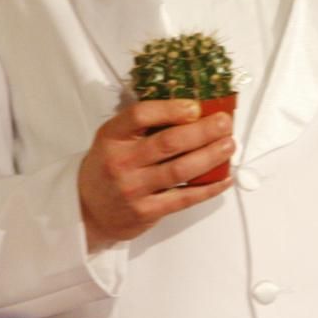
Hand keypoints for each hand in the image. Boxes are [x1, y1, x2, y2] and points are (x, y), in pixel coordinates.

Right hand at [78, 99, 234, 248]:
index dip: (171, 109)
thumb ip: (141, 125)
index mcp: (112, 136)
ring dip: (210, 156)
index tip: (195, 106)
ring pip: (180, 170)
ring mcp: (134, 189)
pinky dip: (208, 188)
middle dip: (202, 131)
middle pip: (168, 142)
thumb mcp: (112, 139)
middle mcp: (121, 162)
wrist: (87, 212)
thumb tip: (189, 108)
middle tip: (224, 122)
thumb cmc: (107, 168)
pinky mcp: (147, 211)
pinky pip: (184, 198)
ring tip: (229, 145)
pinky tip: (224, 178)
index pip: (140, 115)